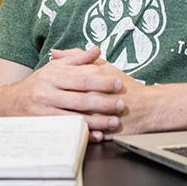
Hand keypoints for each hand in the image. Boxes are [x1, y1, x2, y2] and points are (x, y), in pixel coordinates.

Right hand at [7, 46, 123, 141]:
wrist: (9, 103)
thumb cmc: (38, 84)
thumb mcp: (54, 67)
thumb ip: (77, 59)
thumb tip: (97, 49)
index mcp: (53, 75)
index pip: (81, 78)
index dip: (101, 82)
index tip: (118, 83)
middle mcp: (48, 92)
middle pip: (80, 98)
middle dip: (103, 102)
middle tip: (121, 104)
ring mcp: (45, 110)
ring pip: (75, 116)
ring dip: (97, 120)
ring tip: (114, 122)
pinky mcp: (43, 125)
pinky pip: (67, 129)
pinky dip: (83, 133)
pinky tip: (96, 135)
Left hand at [51, 49, 186, 135]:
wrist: (149, 105)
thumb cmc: (124, 85)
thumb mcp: (102, 66)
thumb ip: (77, 57)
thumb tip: (54, 53)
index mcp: (94, 78)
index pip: (67, 82)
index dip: (51, 84)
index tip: (39, 87)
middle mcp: (97, 95)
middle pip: (70, 100)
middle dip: (53, 104)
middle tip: (38, 104)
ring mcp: (102, 113)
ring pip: (77, 116)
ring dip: (62, 118)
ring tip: (48, 119)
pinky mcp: (107, 130)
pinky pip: (89, 132)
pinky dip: (78, 132)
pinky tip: (67, 132)